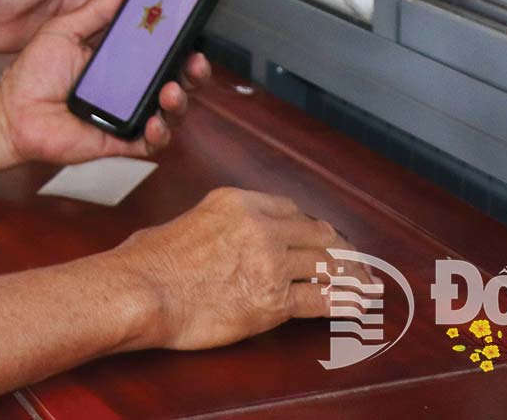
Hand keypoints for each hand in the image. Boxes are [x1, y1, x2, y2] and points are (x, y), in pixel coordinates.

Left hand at [0, 0, 208, 167]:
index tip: (192, 25)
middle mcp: (129, 85)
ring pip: (170, 110)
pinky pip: (150, 142)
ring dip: (179, 100)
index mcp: (119, 57)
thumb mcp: (66, 29)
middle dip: (193, 71)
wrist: (10, 112)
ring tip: (172, 91)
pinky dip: (159, 133)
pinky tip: (155, 123)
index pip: (160, 47)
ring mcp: (127, 113)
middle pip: (175, 78)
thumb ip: (97, 9)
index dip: (179, 39)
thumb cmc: (33, 73)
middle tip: (196, 60)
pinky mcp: (120, 139)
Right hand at [109, 187, 368, 350]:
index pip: (291, 210)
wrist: (141, 292)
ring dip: (350, 277)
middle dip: (339, 250)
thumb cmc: (147, 262)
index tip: (320, 238)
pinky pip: (321, 301)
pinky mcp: (273, 302)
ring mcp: (270, 264)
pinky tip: (356, 306)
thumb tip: (217, 242)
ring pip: (327, 266)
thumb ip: (214, 227)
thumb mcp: (184, 224)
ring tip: (365, 285)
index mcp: (237, 202)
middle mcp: (260, 227)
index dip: (311, 228)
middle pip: (317, 235)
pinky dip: (344, 303)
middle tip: (354, 263)